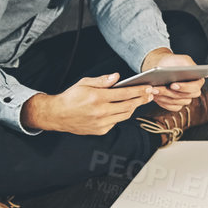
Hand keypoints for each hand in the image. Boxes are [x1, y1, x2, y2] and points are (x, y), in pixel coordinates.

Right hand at [22, 73, 151, 134]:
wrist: (57, 115)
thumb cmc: (71, 97)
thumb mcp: (84, 83)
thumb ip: (102, 80)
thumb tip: (117, 76)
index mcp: (97, 98)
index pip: (124, 93)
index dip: (139, 90)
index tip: (149, 87)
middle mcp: (100, 112)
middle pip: (129, 106)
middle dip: (142, 99)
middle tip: (151, 94)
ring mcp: (101, 123)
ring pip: (125, 115)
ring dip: (134, 107)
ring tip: (140, 100)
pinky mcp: (100, 130)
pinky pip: (116, 122)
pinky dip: (121, 115)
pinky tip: (124, 109)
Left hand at [139, 49, 201, 111]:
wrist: (161, 66)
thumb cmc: (172, 62)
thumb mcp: (181, 59)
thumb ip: (188, 63)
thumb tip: (193, 69)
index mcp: (198, 80)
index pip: (195, 87)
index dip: (185, 88)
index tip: (172, 85)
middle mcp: (193, 91)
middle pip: (186, 97)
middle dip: (170, 93)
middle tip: (158, 88)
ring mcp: (185, 98)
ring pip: (178, 102)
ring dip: (164, 97)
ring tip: (153, 90)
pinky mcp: (176, 104)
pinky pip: (172, 107)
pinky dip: (163, 103)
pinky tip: (156, 96)